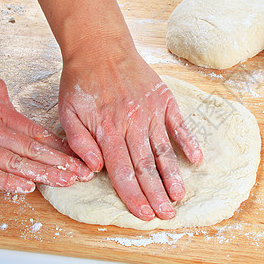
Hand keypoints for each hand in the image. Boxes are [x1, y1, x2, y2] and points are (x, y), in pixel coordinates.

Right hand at [0, 69, 92, 193]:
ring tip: (65, 182)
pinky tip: (27, 188)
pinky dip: (7, 182)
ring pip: (16, 163)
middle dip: (61, 164)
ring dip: (43, 174)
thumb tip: (19, 110)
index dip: (60, 147)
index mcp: (1, 112)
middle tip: (82, 174)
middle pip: (34, 149)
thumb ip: (5, 100)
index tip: (78, 157)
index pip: (38, 133)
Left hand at [58, 48, 202, 220]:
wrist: (100, 47)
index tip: (144, 215)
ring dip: (172, 175)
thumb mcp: (67, 112)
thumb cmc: (82, 82)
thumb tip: (95, 170)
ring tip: (179, 196)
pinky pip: (178, 124)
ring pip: (163, 150)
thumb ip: (80, 143)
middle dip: (156, 194)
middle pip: (145, 166)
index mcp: (107, 131)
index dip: (134, 196)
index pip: (122, 172)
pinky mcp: (163, 100)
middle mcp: (132, 124)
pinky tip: (196, 159)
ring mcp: (150, 112)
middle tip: (167, 215)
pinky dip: (188, 142)